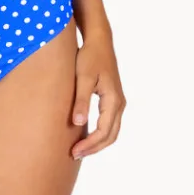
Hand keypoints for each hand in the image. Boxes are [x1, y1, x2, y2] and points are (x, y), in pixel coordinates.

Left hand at [70, 28, 126, 159]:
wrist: (99, 40)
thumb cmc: (89, 56)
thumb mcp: (83, 77)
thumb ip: (81, 100)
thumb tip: (78, 124)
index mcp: (113, 100)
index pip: (104, 132)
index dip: (90, 144)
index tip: (74, 151)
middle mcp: (119, 103)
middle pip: (111, 136)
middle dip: (94, 147)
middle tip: (75, 154)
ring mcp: (118, 101)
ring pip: (111, 131)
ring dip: (97, 142)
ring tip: (79, 149)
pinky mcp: (112, 98)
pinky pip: (109, 123)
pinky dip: (100, 133)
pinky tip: (85, 134)